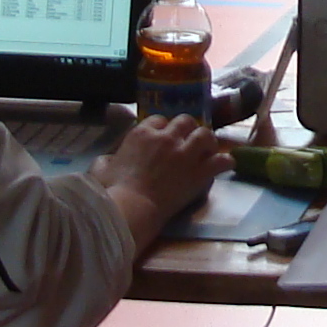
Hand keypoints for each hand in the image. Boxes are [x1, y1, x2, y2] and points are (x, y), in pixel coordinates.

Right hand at [96, 115, 227, 249]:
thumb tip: (108, 160)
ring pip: (205, 134)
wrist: (133, 207)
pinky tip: (226, 164)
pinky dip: (224, 162)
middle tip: (188, 141)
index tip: (164, 137)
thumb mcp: (100, 168)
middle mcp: (166, 138)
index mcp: (142, 134)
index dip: (163, 128)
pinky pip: (220, 160)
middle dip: (188, 129)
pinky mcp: (199, 172)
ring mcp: (185, 153)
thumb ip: (107, 159)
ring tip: (208, 149)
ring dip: (208, 141)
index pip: (158, 120)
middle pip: (185, 121)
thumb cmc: (112, 190)